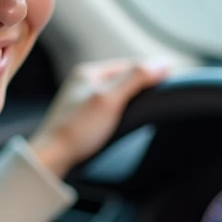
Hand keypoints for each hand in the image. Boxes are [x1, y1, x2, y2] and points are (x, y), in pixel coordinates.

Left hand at [28, 58, 169, 177]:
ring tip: (145, 110)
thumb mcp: (110, 100)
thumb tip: (163, 63)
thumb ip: (136, 79)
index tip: (170, 81)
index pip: (129, 65)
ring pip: (116, 94)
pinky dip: (121, 111)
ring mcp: (81, 100)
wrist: (51, 158)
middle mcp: (83, 83)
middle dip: (142, 86)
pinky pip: (108, 107)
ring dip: (131, 100)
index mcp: (88, 72)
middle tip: (160, 98)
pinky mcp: (81, 118)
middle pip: (123, 78)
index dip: (150, 72)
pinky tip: (125, 122)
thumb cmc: (77, 129)